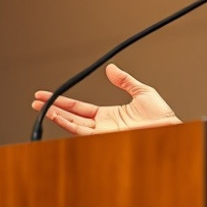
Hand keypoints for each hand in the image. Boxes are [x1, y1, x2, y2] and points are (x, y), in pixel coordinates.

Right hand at [32, 64, 180, 135]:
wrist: (170, 129)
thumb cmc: (162, 116)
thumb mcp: (142, 91)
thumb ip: (125, 80)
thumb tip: (111, 68)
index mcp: (109, 114)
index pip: (80, 107)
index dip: (64, 100)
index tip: (48, 95)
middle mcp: (103, 124)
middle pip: (72, 115)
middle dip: (53, 108)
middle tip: (36, 101)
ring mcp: (103, 132)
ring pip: (73, 124)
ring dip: (57, 116)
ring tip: (42, 108)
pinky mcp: (105, 138)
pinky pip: (82, 132)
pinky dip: (68, 124)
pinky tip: (58, 117)